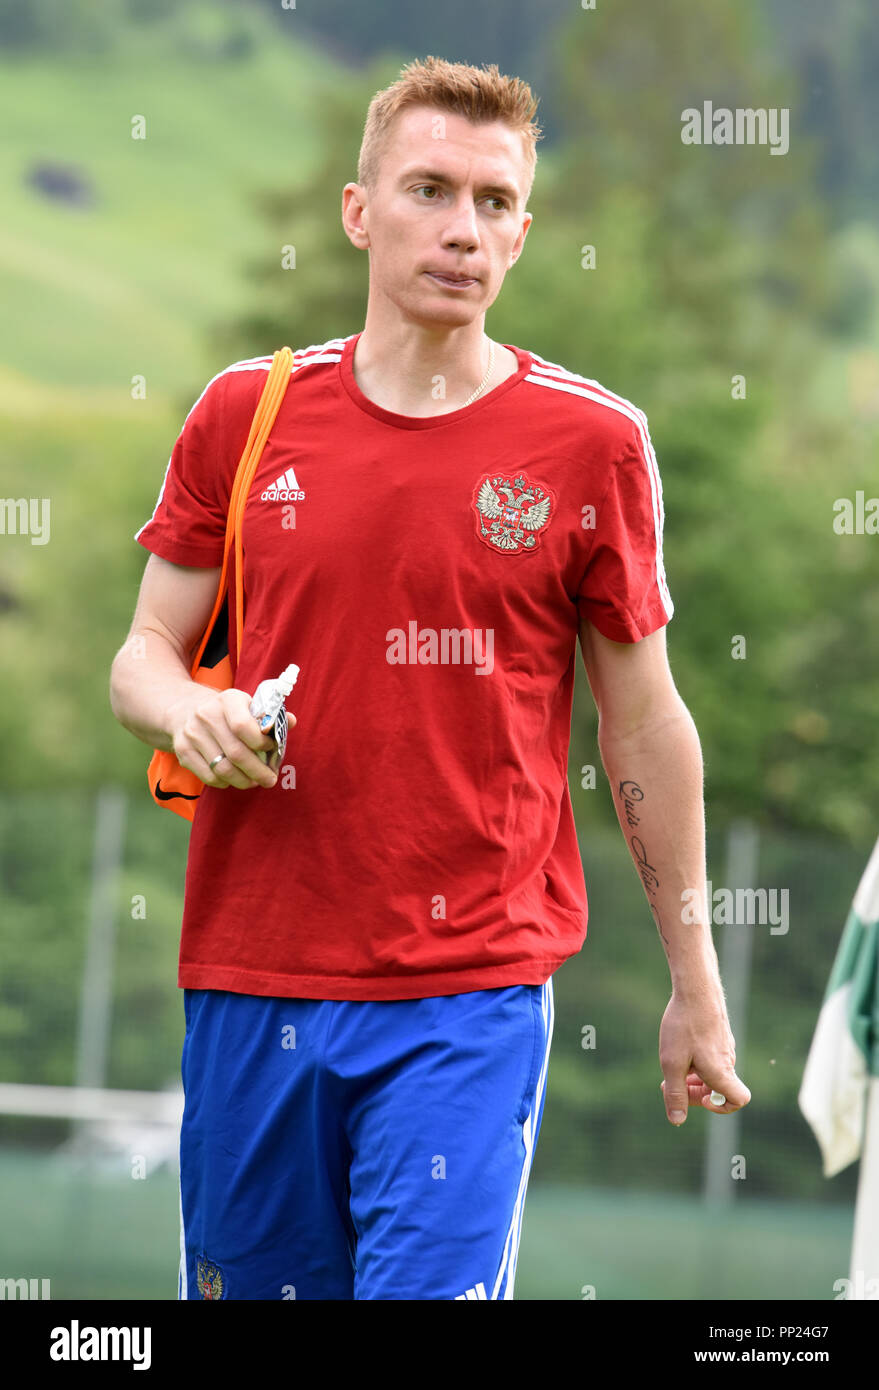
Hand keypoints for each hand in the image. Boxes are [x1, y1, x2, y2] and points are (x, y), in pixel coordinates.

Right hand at [165, 686, 290, 789]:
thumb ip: (270, 715)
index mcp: (228, 700)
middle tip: (270, 779)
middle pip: (236, 753)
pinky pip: (209, 777)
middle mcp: (206, 715)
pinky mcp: (183, 752)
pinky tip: (235, 779)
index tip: (272, 750)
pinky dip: (225, 783)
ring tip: (255, 782)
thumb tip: (291, 722)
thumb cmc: (226, 711)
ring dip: (243, 781)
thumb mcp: (246, 704)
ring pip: (223, 769)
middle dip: (258, 771)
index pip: (244, 726)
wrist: (184, 709)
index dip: (261, 743)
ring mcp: (192, 734)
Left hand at [658, 990, 750, 1125]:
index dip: (720, 1107)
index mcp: (721, 1071)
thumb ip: (675, 1093)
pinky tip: (678, 1046)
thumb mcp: (672, 1063)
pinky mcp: (719, 1035)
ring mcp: (726, 1046)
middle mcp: (728, 1060)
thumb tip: (677, 1121)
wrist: (695, 987)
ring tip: (671, 1065)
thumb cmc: (684, 1025)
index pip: (739, 1100)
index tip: (698, 1097)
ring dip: (692, 1076)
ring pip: (713, 1072)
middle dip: (694, 1092)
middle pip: (719, 1089)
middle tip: (669, 1085)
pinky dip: (695, 1060)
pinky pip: (711, 1057)